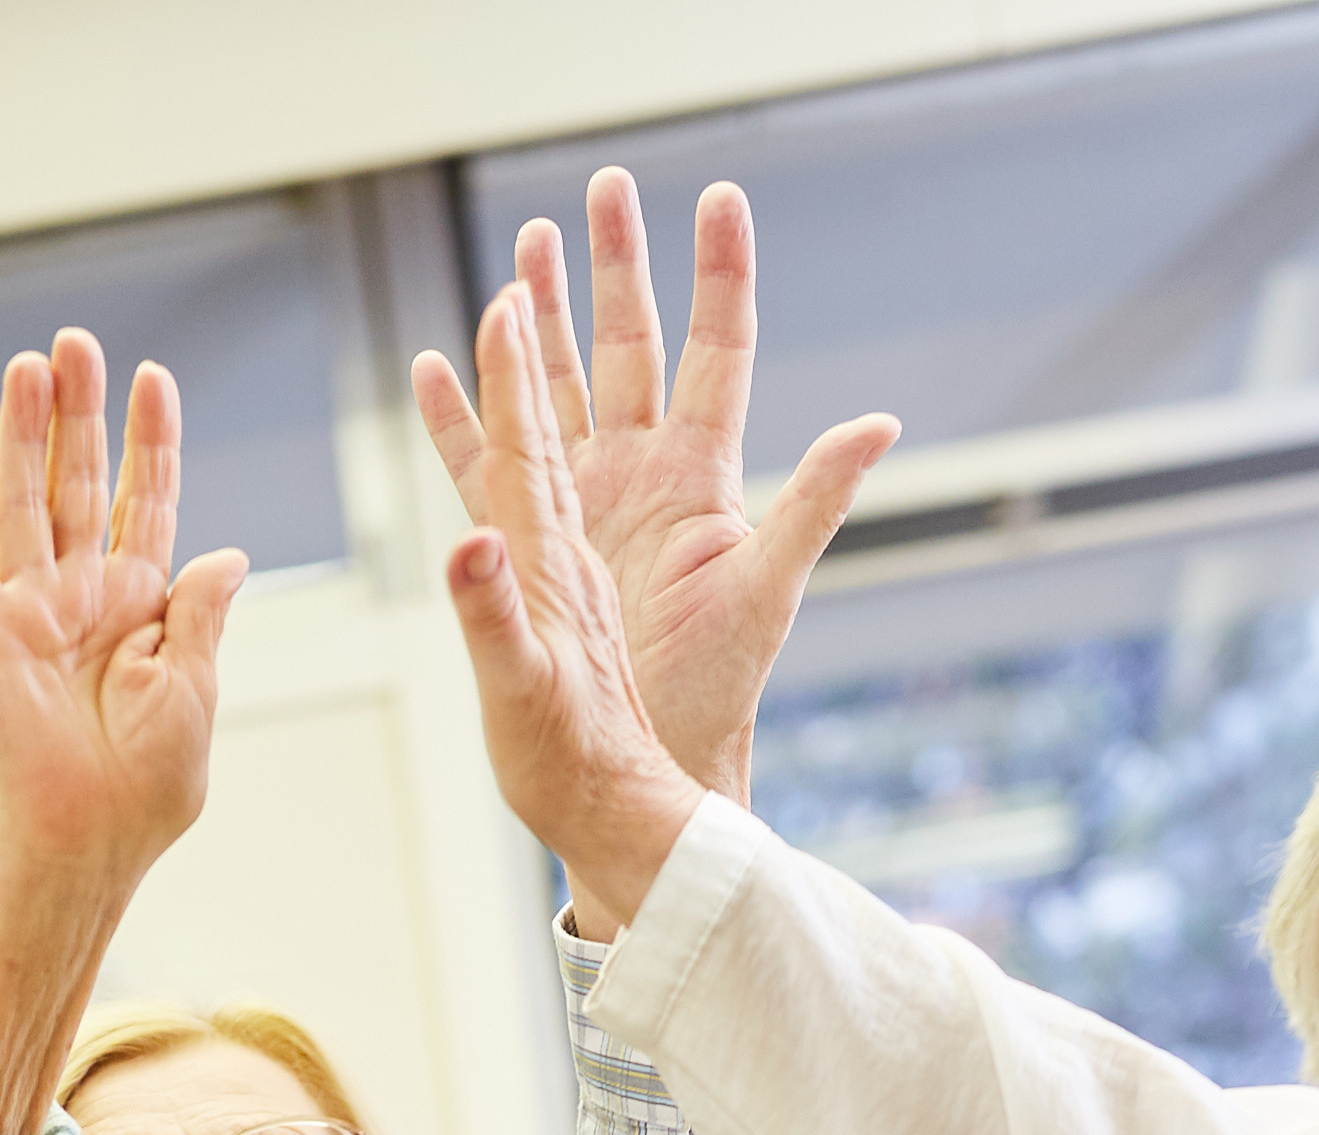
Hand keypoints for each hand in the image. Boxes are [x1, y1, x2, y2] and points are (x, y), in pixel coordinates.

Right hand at [0, 331, 245, 887]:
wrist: (96, 836)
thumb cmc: (154, 782)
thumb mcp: (196, 689)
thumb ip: (201, 615)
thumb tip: (228, 553)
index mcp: (143, 604)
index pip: (144, 500)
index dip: (149, 441)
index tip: (154, 377)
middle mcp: (84, 594)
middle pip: (79, 481)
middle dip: (81, 412)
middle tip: (78, 343)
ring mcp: (30, 610)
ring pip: (24, 501)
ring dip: (23, 434)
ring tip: (30, 365)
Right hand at [408, 174, 891, 824]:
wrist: (647, 763)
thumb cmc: (715, 690)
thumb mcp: (767, 588)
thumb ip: (817, 501)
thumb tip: (880, 423)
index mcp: (699, 474)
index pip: (714, 348)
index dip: (718, 273)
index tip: (721, 197)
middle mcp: (642, 475)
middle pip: (629, 344)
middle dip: (616, 264)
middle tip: (605, 187)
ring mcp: (585, 504)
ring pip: (557, 386)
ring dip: (539, 318)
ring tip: (521, 251)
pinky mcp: (532, 543)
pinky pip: (483, 465)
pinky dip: (458, 416)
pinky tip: (438, 366)